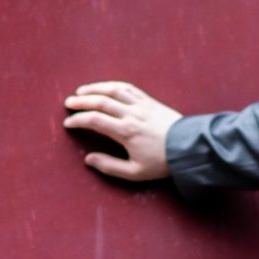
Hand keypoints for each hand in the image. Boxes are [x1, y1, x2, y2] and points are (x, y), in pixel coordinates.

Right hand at [63, 80, 182, 182]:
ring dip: (95, 89)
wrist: (190, 148)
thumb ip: (110, 167)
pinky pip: (128, 88)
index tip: (68, 124)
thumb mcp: (135, 172)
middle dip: (81, 101)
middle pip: (100, 101)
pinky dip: (113, 85)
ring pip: (113, 90)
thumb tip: (88, 160)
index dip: (78, 120)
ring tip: (81, 91)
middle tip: (68, 103)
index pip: (94, 120)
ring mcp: (141, 105)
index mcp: (126, 132)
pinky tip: (105, 87)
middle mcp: (131, 114)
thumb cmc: (162, 163)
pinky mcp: (150, 101)